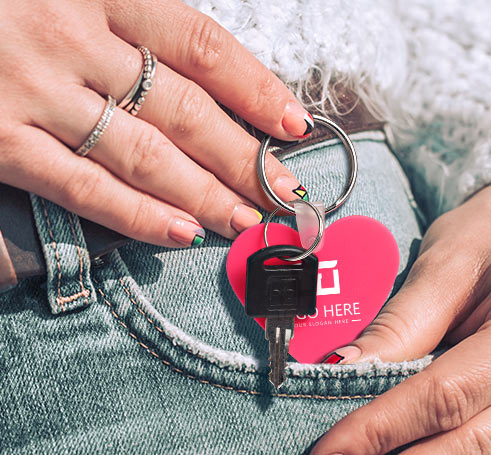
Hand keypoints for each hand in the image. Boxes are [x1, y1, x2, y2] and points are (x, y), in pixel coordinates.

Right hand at [0, 0, 312, 246]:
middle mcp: (71, 39)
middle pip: (185, 111)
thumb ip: (129, 17)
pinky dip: (136, 215)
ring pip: (145, 156)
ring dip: (206, 194)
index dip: (255, 88)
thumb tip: (200, 71)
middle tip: (287, 192)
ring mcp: (32, 94)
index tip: (294, 124)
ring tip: (248, 219)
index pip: (200, 45)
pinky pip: (81, 187)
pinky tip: (181, 234)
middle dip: (245, 158)